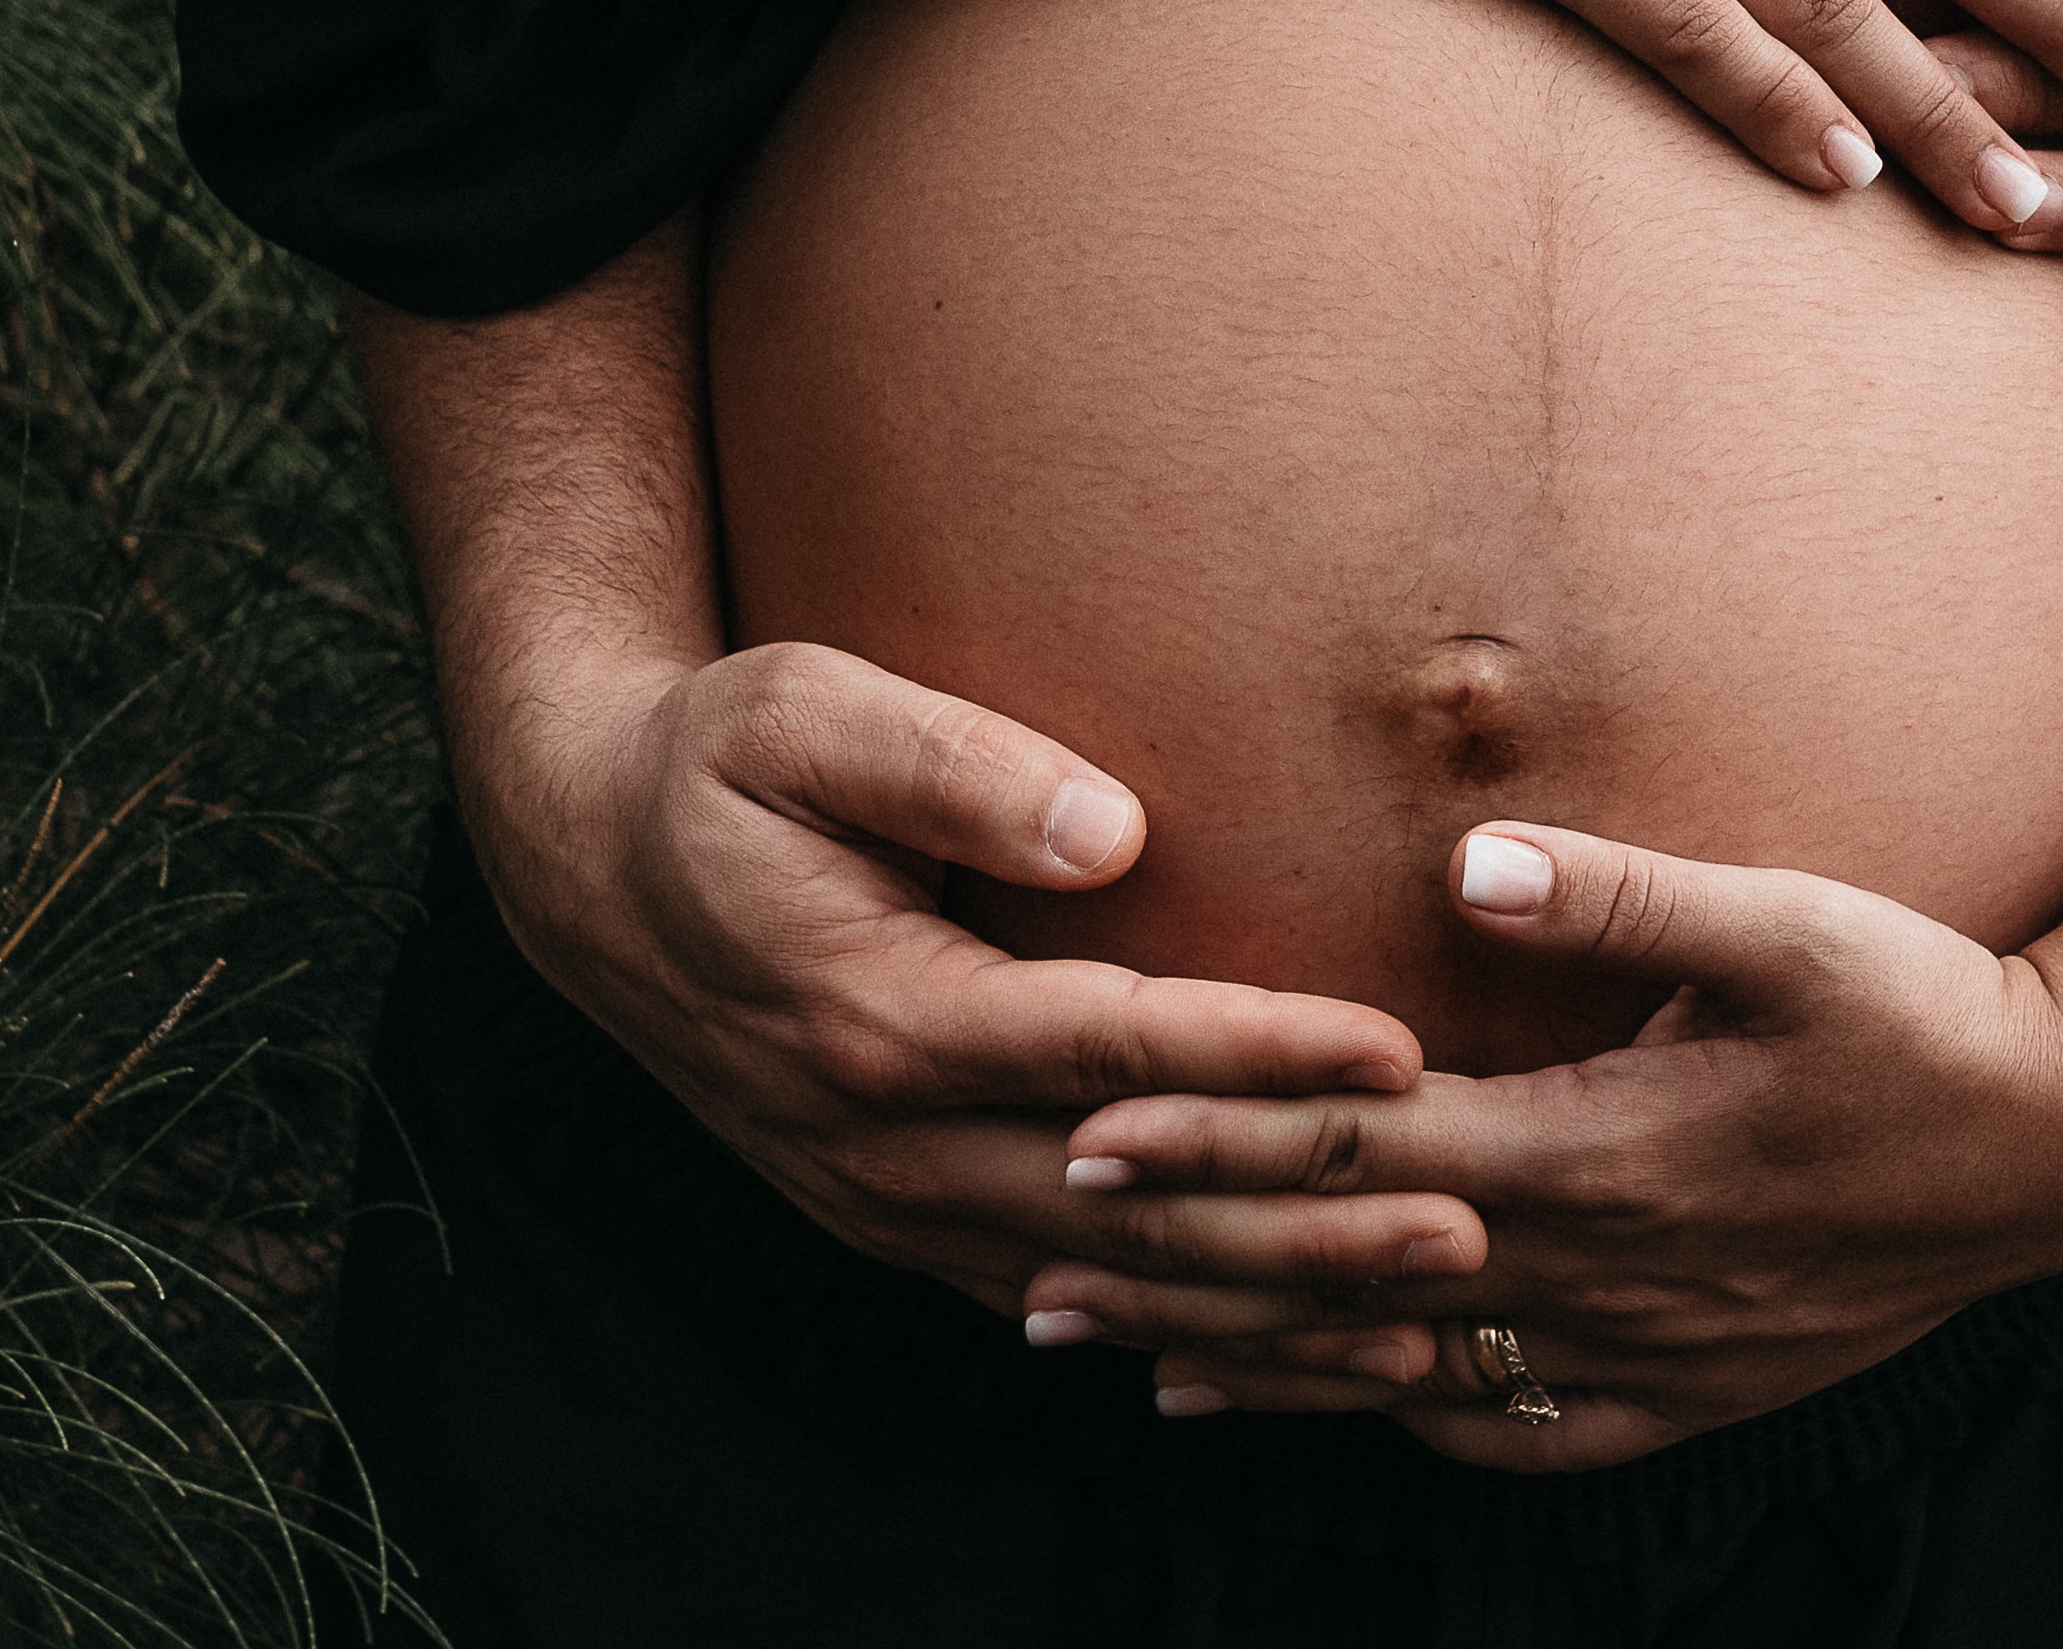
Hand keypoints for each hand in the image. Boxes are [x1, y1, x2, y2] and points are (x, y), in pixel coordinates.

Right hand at [481, 639, 1486, 1315]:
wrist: (590, 873)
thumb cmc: (715, 765)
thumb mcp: (799, 715)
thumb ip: (951, 762)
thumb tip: (1117, 829)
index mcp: (876, 1012)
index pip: (1106, 1044)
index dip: (1258, 1052)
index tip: (1400, 1050)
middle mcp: (885, 1137)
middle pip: (1132, 1200)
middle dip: (1306, 1217)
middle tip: (1472, 1218)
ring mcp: (890, 1199)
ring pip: (1111, 1279)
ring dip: (1271, 1300)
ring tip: (1425, 1306)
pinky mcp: (903, 1220)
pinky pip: (1064, 1297)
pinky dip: (1185, 1330)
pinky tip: (1293, 1346)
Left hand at [1014, 823, 2062, 1471]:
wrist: (2059, 1149)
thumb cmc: (1922, 1010)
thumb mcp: (1789, 926)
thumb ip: (1622, 898)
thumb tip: (1465, 864)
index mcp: (1605, 1151)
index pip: (1364, 1150)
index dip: (1218, 1138)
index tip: (1085, 1122)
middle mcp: (1603, 1272)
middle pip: (1349, 1276)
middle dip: (1183, 1264)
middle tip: (1030, 1259)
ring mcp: (1645, 1348)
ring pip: (1410, 1368)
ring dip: (1257, 1357)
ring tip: (1124, 1351)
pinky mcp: (1689, 1387)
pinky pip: (1520, 1432)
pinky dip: (1407, 1419)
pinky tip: (1337, 1404)